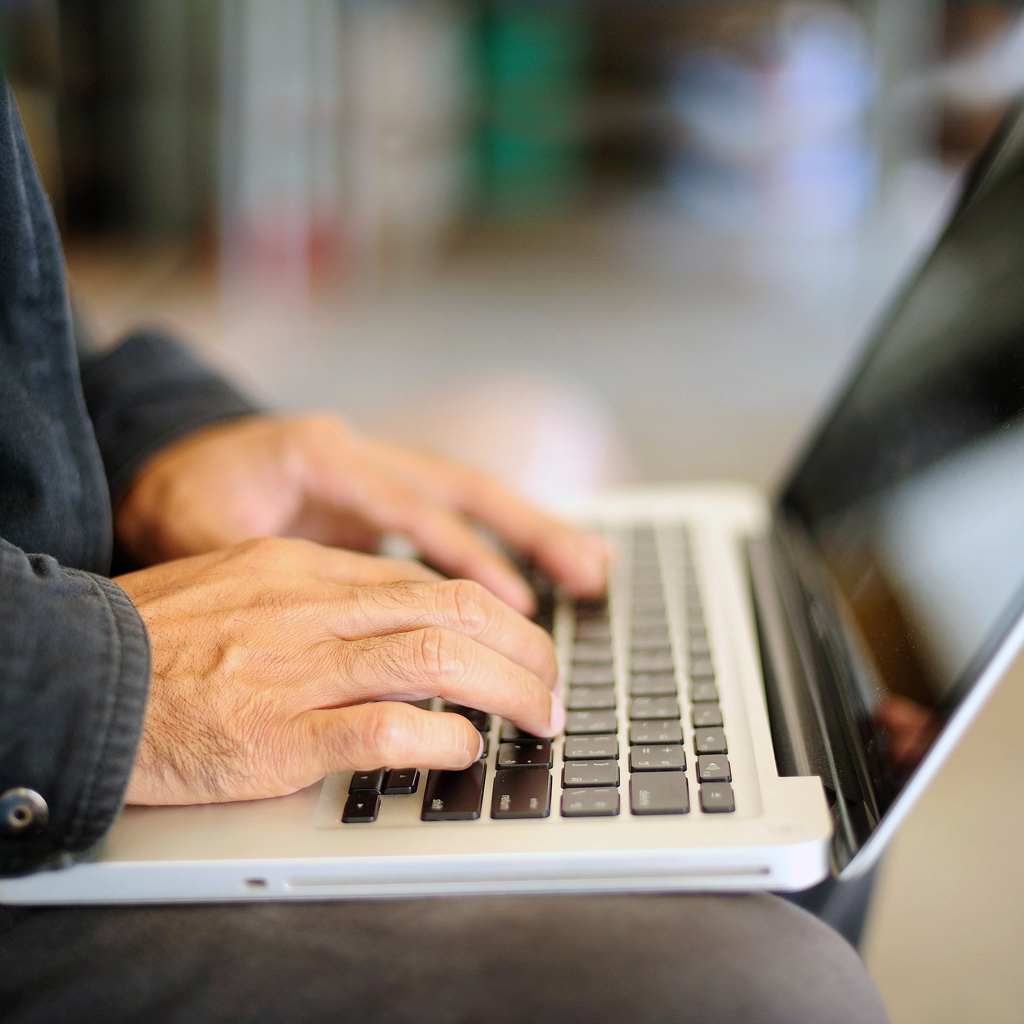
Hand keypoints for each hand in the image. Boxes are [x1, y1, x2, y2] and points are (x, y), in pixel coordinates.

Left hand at [115, 413, 606, 615]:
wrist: (174, 461)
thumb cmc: (182, 498)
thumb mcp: (194, 532)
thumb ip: (249, 568)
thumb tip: (301, 624)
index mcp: (321, 456)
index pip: (408, 504)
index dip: (464, 553)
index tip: (512, 599)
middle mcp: (364, 453)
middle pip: (463, 485)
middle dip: (531, 530)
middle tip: (590, 570)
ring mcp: (381, 470)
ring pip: (472, 494)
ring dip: (535, 531)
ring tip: (594, 567)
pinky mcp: (388, 498)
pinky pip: (457, 513)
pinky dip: (504, 542)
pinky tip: (547, 566)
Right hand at [116, 537, 562, 804]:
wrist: (76, 677)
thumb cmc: (158, 642)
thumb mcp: (245, 588)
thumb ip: (319, 601)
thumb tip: (396, 626)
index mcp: (307, 570)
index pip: (430, 578)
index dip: (496, 613)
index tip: (524, 641)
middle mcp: (313, 608)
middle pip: (455, 608)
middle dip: (526, 647)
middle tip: (555, 683)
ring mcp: (299, 669)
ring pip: (437, 657)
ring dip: (509, 690)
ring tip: (542, 719)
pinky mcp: (278, 735)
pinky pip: (384, 728)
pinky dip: (441, 738)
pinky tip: (465, 749)